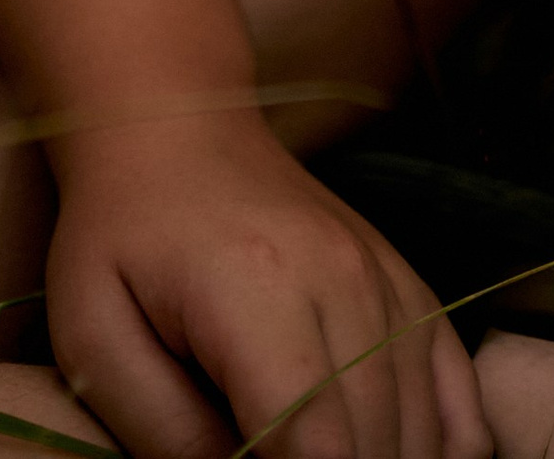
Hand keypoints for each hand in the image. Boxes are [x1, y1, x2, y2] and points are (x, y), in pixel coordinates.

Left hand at [47, 117, 488, 458]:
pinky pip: (458, 387)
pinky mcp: (405, 281)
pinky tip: (403, 458)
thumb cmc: (122, 235)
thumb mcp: (94, 335)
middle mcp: (341, 280)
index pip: (316, 447)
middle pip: (374, 445)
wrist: (178, 128)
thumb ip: (159, 428)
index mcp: (256, 292)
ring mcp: (384, 277)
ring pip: (422, 424)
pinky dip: (446, 444)